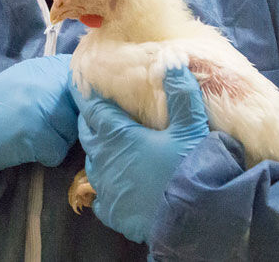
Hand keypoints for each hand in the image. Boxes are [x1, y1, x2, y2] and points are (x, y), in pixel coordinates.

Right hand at [0, 54, 77, 178]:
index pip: (85, 82)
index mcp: (47, 66)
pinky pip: (58, 152)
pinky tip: (29, 148)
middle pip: (82, 110)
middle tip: (48, 126)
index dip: (82, 99)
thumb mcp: (28, 79)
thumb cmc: (0, 105)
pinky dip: (46, 156)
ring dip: (59, 140)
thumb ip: (58, 80)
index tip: (69, 108)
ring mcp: (42, 108)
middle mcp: (47, 83)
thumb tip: (89, 93)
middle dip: (71, 122)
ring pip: (73, 132)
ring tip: (36, 135)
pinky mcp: (35, 135)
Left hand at [71, 67, 209, 242]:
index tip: (89, 85)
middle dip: (92, 120)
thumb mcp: (190, 125)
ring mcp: (104, 187)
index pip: (94, 109)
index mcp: (117, 135)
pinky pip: (99, 194)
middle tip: (101, 112)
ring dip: (99, 151)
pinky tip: (117, 182)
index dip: (92, 96)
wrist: (189, 218)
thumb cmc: (187, 167)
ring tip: (111, 145)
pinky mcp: (111, 211)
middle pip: (88, 133)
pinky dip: (105, 184)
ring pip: (91, 162)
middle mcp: (103, 159)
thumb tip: (171, 59)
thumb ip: (180, 92)